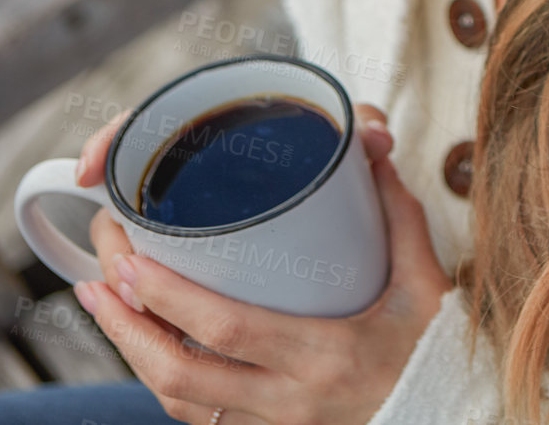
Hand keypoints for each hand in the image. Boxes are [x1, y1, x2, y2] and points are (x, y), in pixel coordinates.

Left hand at [74, 104, 454, 424]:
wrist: (449, 417)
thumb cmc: (436, 353)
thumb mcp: (427, 286)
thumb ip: (399, 218)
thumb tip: (372, 150)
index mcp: (327, 356)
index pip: (228, 331)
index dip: (169, 299)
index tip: (131, 261)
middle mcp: (292, 401)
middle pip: (183, 375)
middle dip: (128, 326)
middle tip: (99, 275)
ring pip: (181, 402)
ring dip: (132, 355)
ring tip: (103, 306)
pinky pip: (200, 417)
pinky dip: (163, 381)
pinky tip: (144, 346)